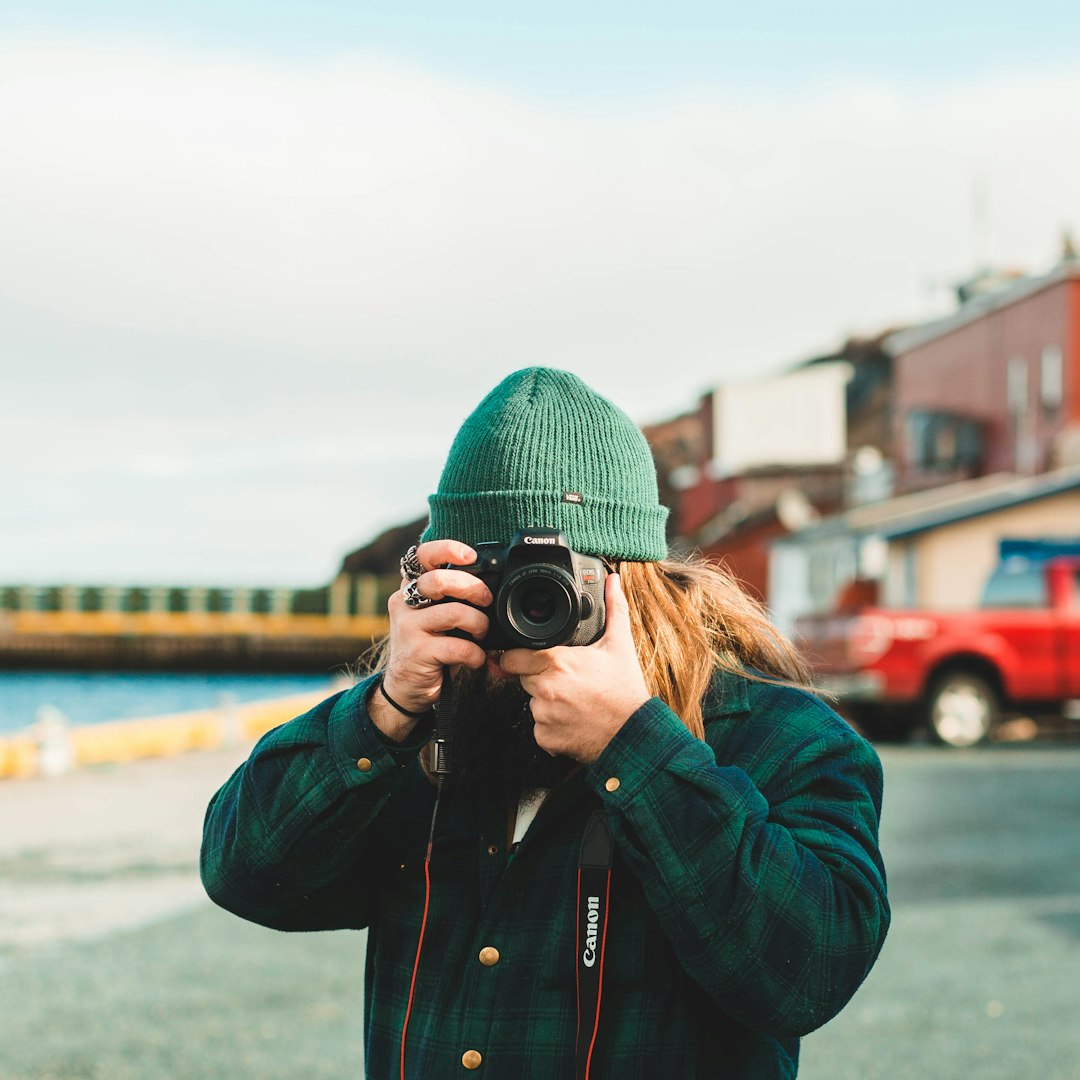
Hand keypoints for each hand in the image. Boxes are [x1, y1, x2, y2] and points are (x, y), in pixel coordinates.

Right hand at [373, 540, 490, 741]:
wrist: (406, 688)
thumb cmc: (431, 647)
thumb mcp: (438, 617)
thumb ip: (453, 598)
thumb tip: (492, 586)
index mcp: (410, 588)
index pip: (421, 555)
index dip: (446, 549)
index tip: (471, 556)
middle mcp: (403, 603)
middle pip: (439, 581)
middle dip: (472, 588)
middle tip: (487, 601)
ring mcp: (407, 627)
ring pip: (453, 613)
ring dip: (479, 624)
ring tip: (482, 635)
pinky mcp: (416, 652)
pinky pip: (456, 646)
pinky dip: (475, 654)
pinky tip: (476, 659)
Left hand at [497, 574, 650, 763]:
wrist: (634, 734)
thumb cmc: (625, 690)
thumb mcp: (619, 644)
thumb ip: (613, 609)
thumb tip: (613, 581)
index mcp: (557, 662)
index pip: (513, 657)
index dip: (519, 656)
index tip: (528, 657)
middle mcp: (546, 689)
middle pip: (524, 679)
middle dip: (538, 677)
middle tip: (567, 679)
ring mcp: (544, 716)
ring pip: (532, 704)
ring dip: (546, 702)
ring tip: (574, 700)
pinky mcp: (546, 739)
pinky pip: (539, 728)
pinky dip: (551, 726)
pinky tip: (572, 719)